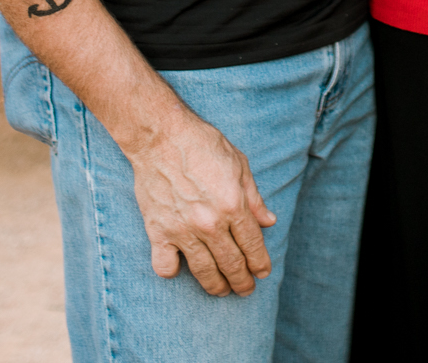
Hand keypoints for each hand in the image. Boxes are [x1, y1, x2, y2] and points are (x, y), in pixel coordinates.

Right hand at [121, 108, 277, 296]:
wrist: (160, 137)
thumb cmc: (203, 145)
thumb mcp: (239, 164)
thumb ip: (254, 197)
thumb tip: (269, 222)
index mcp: (233, 205)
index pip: (253, 245)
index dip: (260, 263)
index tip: (262, 273)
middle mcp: (210, 223)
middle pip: (232, 264)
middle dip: (242, 281)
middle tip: (246, 290)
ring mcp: (183, 230)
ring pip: (204, 271)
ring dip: (216, 286)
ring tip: (221, 291)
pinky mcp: (158, 232)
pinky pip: (166, 265)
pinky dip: (173, 271)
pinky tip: (179, 268)